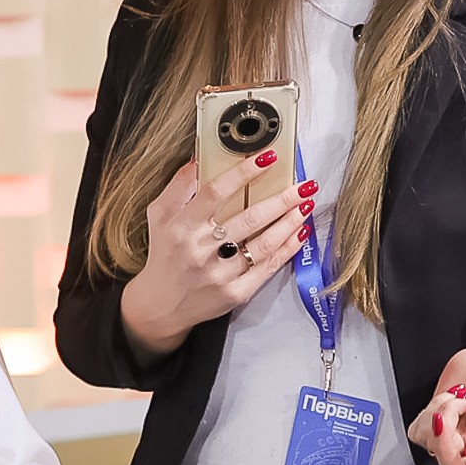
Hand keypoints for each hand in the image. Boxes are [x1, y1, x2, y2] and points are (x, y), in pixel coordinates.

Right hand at [118, 157, 314, 360]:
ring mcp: (221, 274)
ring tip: (306, 204)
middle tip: (303, 185)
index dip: (244, 173)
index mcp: (182, 227)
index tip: (267, 158)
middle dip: (282, 199)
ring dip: (289, 222)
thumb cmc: (164, 256)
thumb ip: (178, 187)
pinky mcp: (236, 293)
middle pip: (249, 218)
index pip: (216, 192)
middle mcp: (201, 250)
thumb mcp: (159, 217)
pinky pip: (268, 267)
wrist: (162, 306)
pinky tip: (299, 232)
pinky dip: (287, 248)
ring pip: (264, 243)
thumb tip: (198, 159)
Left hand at [410, 339, 465, 464]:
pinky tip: (452, 397)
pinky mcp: (435, 423)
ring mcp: (451, 437)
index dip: (449, 454)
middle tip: (455, 403)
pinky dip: (431, 407)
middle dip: (442, 429)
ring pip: (426, 439)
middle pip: (440, 458)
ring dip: (440, 411)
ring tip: (462, 396)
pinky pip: (418, 426)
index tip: (454, 426)